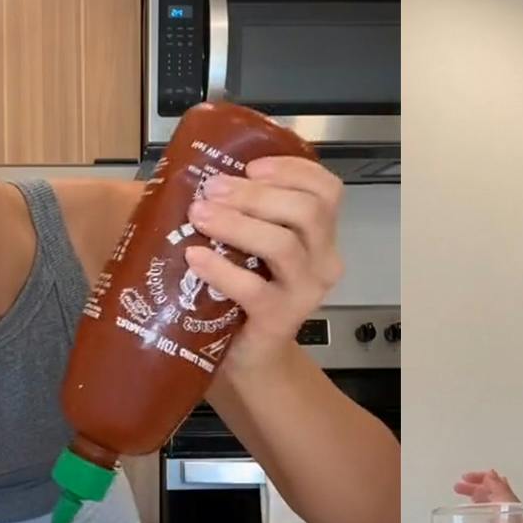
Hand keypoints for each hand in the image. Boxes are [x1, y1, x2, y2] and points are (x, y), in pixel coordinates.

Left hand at [183, 156, 345, 375]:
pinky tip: (195, 257)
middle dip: (256, 194)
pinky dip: (221, 269)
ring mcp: (305, 292)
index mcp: (320, 234)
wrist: (252, 355)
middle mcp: (323, 260)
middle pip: (307, 211)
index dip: (292, 170)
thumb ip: (245, 211)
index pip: (327, 190)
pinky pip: (254, 288)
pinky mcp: (280, 319)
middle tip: (211, 188)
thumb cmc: (247, 291)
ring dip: (237, 223)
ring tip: (199, 214)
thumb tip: (196, 172)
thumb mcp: (254, 245)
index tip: (250, 166)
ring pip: (283, 244)